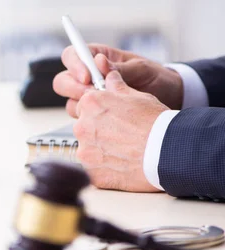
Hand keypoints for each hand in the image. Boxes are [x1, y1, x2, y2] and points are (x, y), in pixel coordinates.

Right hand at [53, 44, 183, 116]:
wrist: (170, 100)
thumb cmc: (158, 79)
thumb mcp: (144, 69)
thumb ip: (121, 68)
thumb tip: (100, 62)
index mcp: (97, 58)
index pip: (72, 56)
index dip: (74, 65)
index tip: (87, 77)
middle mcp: (88, 78)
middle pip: (63, 81)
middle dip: (74, 89)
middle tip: (91, 97)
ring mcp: (89, 99)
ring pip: (71, 103)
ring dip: (83, 108)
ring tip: (106, 111)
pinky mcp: (94, 117)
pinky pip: (82, 120)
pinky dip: (91, 122)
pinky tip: (109, 122)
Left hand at [74, 70, 168, 191]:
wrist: (167, 152)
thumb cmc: (155, 122)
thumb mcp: (138, 96)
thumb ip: (117, 86)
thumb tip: (109, 77)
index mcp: (90, 104)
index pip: (84, 106)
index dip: (99, 111)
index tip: (111, 117)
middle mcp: (82, 126)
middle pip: (84, 128)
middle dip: (98, 131)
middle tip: (121, 136)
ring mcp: (85, 151)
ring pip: (88, 149)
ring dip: (101, 150)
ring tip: (124, 151)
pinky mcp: (91, 172)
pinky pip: (93, 169)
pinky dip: (105, 169)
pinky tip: (122, 165)